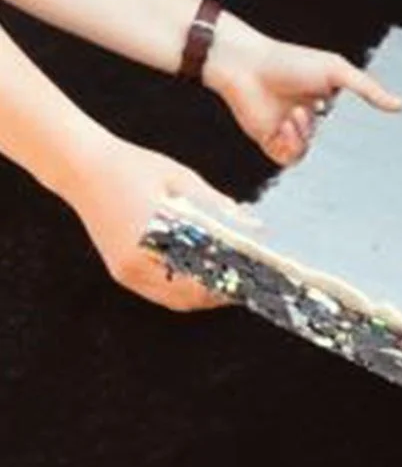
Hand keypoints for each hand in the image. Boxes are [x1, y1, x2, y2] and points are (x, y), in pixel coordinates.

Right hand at [56, 133, 252, 311]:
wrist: (83, 167)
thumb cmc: (131, 168)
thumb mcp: (183, 180)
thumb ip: (217, 205)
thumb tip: (252, 223)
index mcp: (151, 243)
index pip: (199, 278)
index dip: (229, 283)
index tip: (253, 278)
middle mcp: (134, 265)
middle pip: (188, 298)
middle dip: (220, 293)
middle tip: (247, 282)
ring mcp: (124, 272)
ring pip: (173, 300)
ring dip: (202, 295)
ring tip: (230, 281)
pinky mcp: (120, 270)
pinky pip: (157, 292)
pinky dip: (182, 290)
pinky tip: (202, 277)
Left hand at [203, 17, 401, 166]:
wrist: (245, 67)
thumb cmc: (288, 61)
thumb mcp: (337, 72)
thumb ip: (369, 90)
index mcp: (324, 100)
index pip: (347, 125)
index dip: (356, 132)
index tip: (368, 136)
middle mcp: (308, 117)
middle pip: (330, 143)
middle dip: (329, 136)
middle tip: (322, 121)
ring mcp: (288, 130)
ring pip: (309, 151)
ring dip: (303, 134)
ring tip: (293, 113)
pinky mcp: (269, 141)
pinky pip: (289, 158)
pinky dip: (289, 144)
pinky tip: (282, 124)